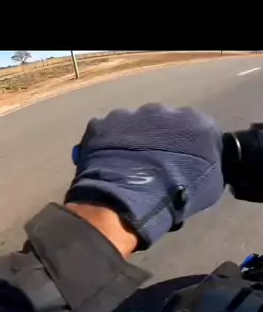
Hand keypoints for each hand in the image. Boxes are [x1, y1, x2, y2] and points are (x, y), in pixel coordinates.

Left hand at [65, 104, 224, 248]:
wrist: (128, 201)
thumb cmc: (176, 197)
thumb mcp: (210, 184)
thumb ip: (210, 162)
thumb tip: (204, 158)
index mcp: (194, 121)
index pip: (197, 127)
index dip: (190, 144)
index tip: (183, 160)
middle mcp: (163, 109)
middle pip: (163, 120)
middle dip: (160, 136)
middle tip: (153, 161)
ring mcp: (129, 113)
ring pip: (133, 123)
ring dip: (132, 137)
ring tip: (127, 163)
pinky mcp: (101, 123)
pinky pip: (106, 131)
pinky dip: (107, 143)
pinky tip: (106, 161)